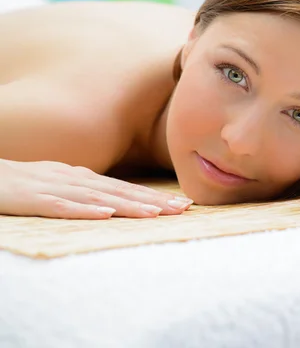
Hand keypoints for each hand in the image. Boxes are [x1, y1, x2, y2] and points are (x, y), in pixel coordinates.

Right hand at [0, 159, 193, 218]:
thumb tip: (112, 201)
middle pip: (120, 191)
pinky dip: (85, 210)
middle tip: (183, 209)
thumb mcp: (60, 183)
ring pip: (99, 198)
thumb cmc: (24, 182)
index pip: (126, 188)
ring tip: (156, 213)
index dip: (154, 196)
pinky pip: (62, 206)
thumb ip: (86, 190)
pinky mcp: (34, 199)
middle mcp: (75, 179)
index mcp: (83, 177)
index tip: (182, 204)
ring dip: (128, 206)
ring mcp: (55, 188)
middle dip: (153, 201)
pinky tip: (105, 215)